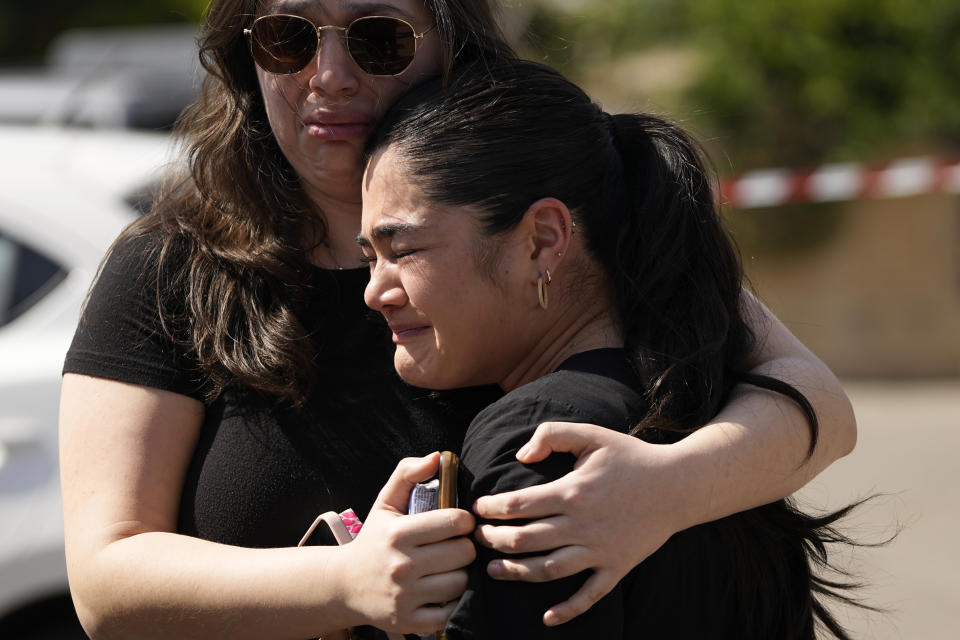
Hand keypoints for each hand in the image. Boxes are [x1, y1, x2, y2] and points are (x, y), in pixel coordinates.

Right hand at [338, 453, 476, 632]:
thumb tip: (437, 457)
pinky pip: (450, 612)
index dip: (464, 520)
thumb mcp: (385, 502)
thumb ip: (408, 473)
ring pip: (461, 582)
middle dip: (465, 547)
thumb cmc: (374, 539)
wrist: (345, 585)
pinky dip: (452, 602)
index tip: (458, 523)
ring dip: (461, 574)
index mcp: (398, 533)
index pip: (454, 522)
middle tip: (455, 546)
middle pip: (463, 552)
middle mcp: (401, 565)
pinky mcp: (408, 622)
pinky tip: (443, 591)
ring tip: (449, 568)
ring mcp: (405, 596)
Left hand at [472, 423, 686, 626]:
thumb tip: (521, 455)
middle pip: (525, 539)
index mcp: (572, 491)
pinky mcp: (616, 567)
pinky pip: (589, 595)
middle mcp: (582, 525)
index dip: (491, 508)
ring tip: (494, 570)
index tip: (478, 509)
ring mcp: (600, 550)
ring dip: (516, 572)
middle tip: (478, 537)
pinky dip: (568, 610)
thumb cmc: (631, 457)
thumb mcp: (592, 434)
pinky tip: (547, 617)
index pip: (518, 505)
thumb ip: (552, 434)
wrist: (678, 485)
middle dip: (494, 540)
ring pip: (548, 570)